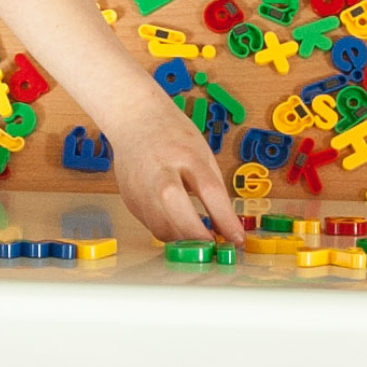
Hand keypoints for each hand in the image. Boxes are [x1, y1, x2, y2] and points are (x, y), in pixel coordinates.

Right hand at [110, 90, 243, 244]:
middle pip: (177, 209)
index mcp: (186, 156)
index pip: (210, 192)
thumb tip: (226, 226)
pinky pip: (151, 225)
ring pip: (161, 227)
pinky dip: (168, 230)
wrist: (134, 118)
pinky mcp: (130, 199)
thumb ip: (214, 189)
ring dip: (182, 239)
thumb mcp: (203, 155)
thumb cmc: (173, 135)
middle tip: (213, 248)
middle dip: (197, 236)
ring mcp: (140, 186)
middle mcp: (160, 172)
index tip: (237, 240)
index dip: (226, 220)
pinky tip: (177, 223)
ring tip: (197, 237)